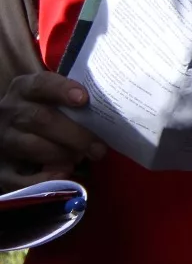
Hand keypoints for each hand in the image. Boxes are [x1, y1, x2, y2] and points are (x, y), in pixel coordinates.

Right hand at [0, 72, 104, 188]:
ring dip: (61, 153)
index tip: (83, 99)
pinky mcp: (0, 167)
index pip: (40, 84)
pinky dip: (41, 178)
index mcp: (25, 89)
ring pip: (29, 146)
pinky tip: (63, 175)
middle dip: (74, 134)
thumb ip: (75, 101)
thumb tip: (108, 111)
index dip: (61, 90)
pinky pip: (15, 178)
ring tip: (81, 158)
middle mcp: (10, 111)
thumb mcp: (55, 99)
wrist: (17, 128)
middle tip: (98, 148)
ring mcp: (3, 139)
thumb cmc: (49, 111)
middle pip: (40, 119)